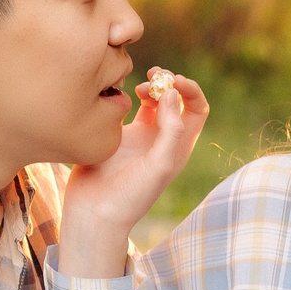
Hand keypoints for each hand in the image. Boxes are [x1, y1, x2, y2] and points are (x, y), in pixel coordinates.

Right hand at [60, 69, 211, 278]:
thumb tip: (172, 93)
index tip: (173, 81)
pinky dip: (127, 96)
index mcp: (178, 146)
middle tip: (154, 76)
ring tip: (139, 87)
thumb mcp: (159, 166)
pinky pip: (127, 108)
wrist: (94, 213)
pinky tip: (120, 98)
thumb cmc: (130, 196)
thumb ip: (171, 130)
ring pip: (152, 101)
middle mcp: (162, 139)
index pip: (196, 109)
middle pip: (175, 100)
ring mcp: (139, 137)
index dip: (190, 90)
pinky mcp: (117, 136)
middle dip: (168, 83)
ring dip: (150, 87)